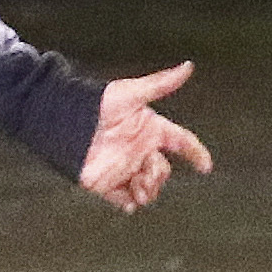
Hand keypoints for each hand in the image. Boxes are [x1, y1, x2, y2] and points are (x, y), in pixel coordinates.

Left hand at [81, 62, 213, 213]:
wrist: (66, 122)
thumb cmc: (98, 103)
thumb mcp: (132, 93)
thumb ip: (161, 83)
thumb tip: (187, 66)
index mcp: (150, 130)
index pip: (180, 142)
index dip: (195, 152)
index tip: (205, 165)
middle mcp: (140, 150)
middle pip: (163, 171)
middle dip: (160, 175)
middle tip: (147, 172)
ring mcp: (124, 168)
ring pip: (147, 187)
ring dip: (149, 191)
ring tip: (140, 189)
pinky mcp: (107, 183)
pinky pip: (123, 200)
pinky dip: (129, 205)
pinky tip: (130, 205)